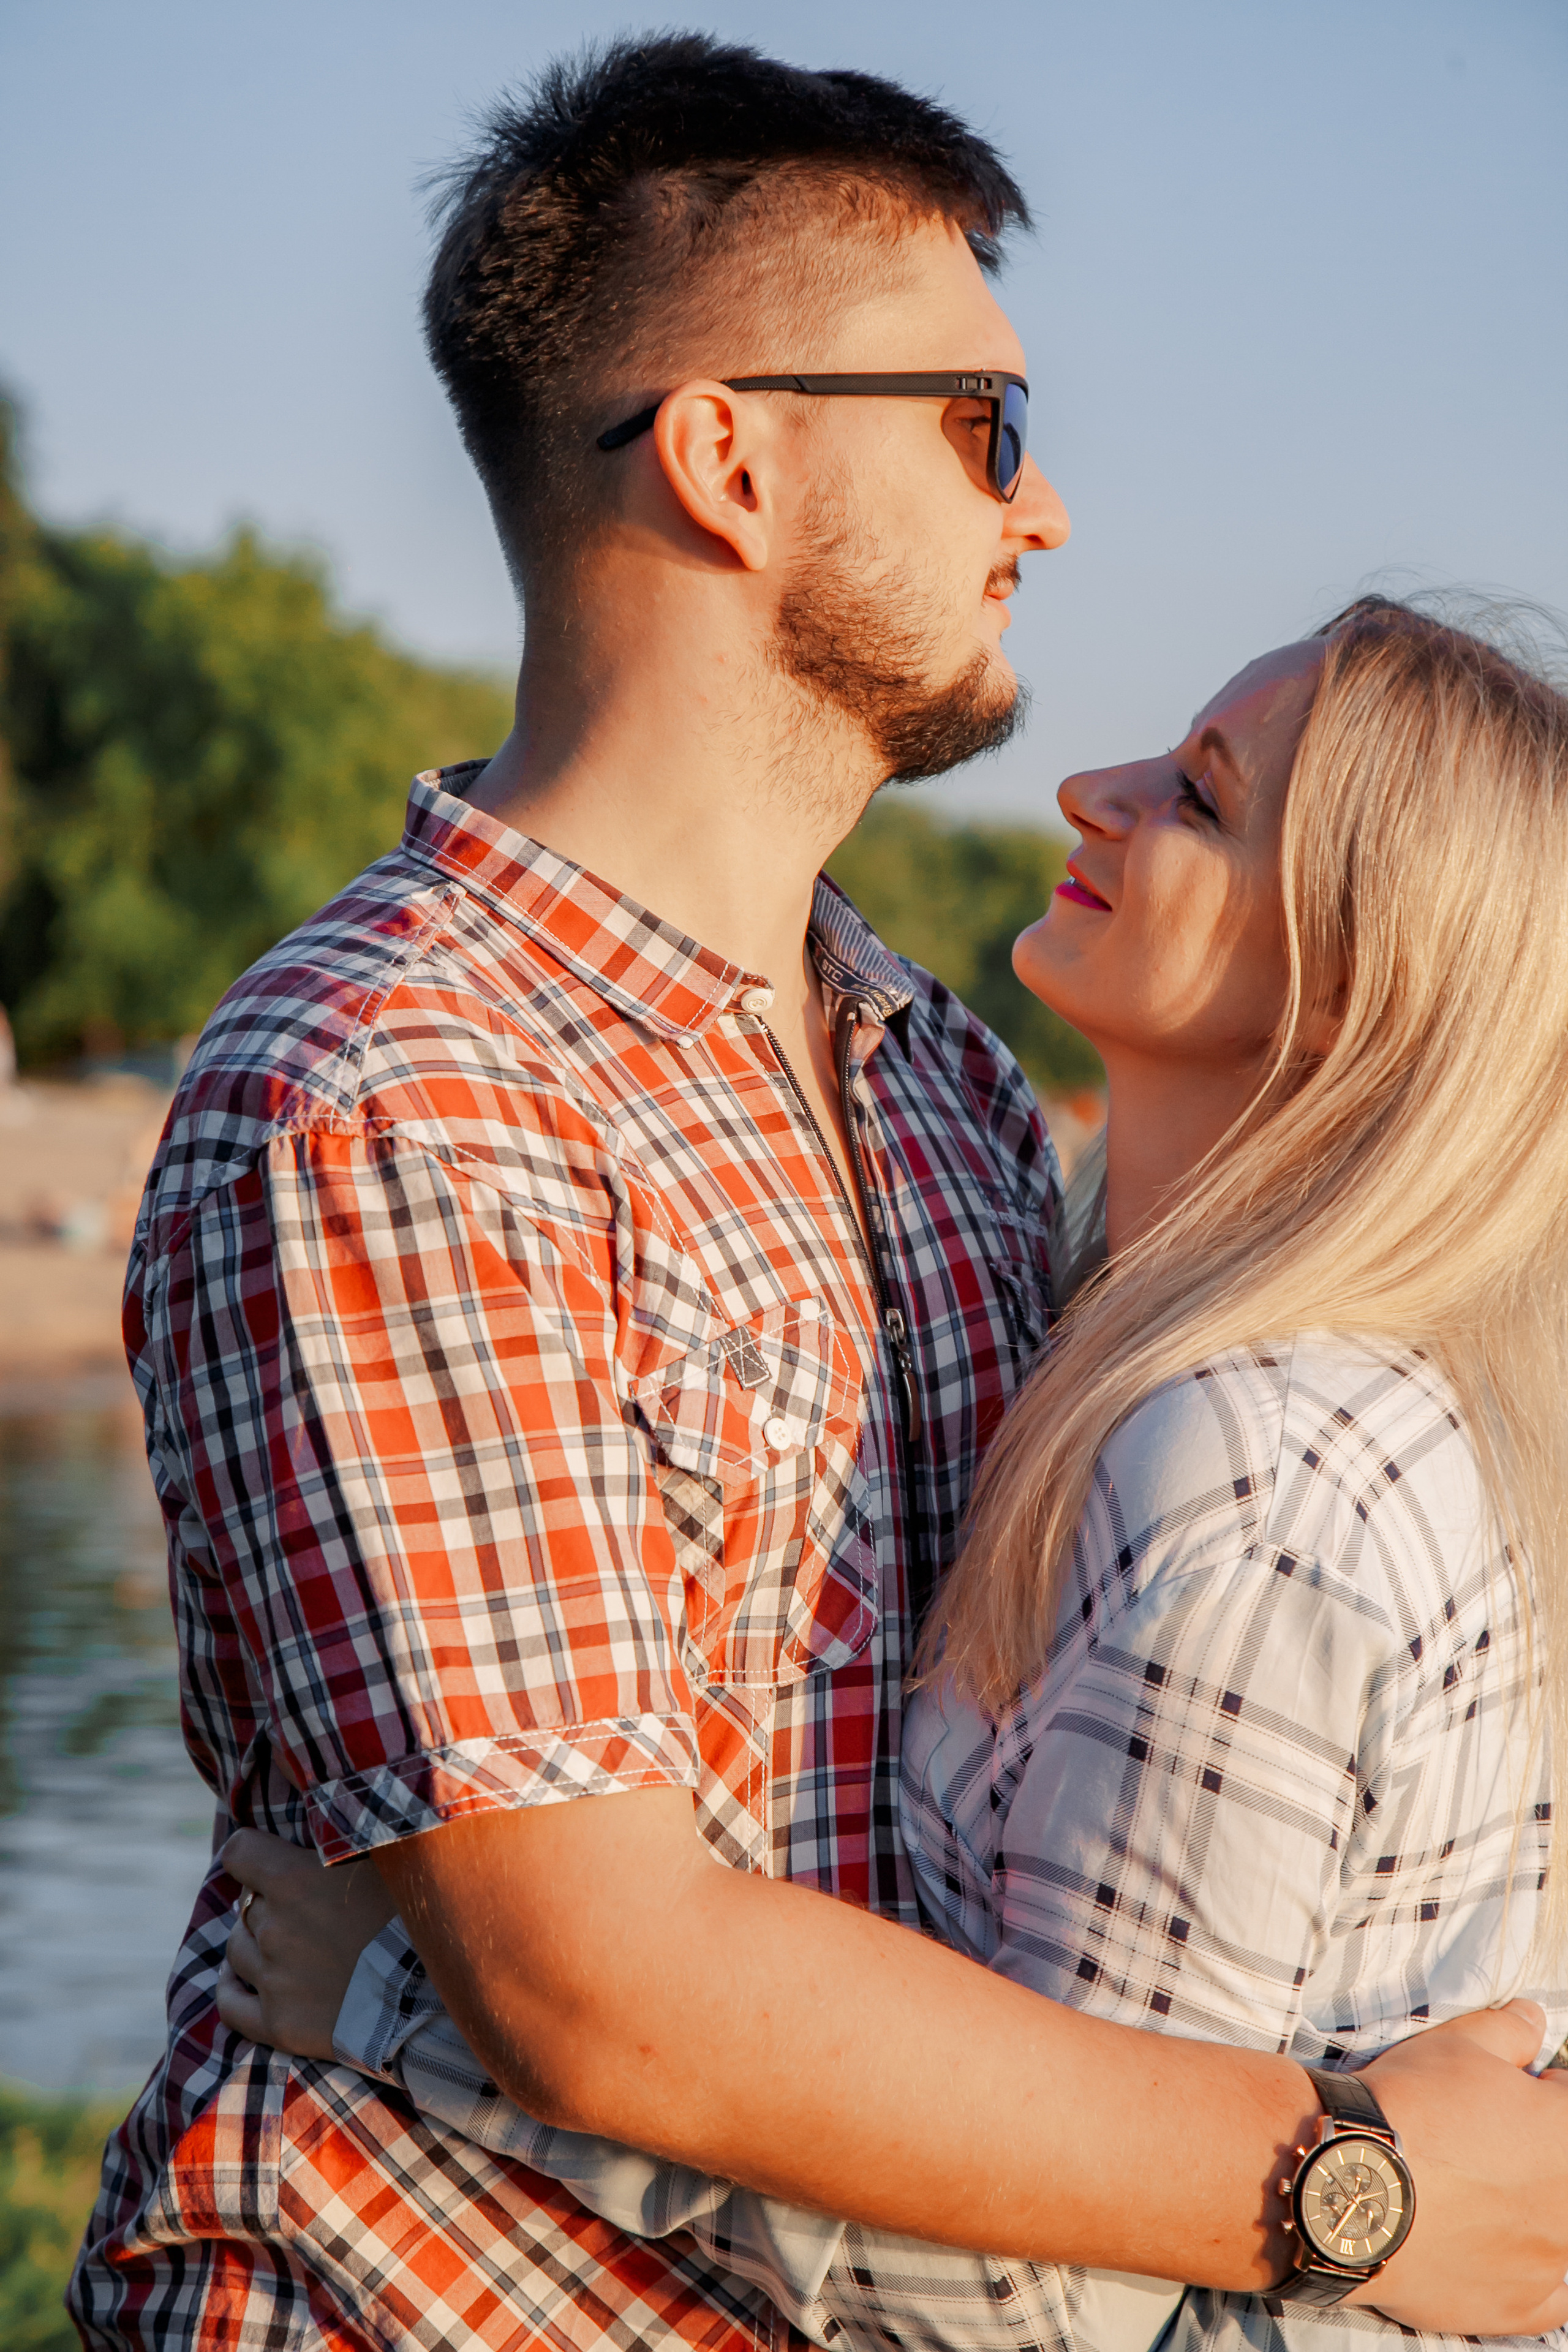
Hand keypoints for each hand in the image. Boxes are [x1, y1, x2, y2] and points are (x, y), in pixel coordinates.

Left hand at [215, 1827, 398, 2059]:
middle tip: (306, 1907)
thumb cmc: (414, 1918)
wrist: (429, 1998)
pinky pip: (230, 2004)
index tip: (269, 1858)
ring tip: (284, 1942)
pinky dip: (229, 1987)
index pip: (239, 1851)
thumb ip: (350, 1840)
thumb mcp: (387, 1862)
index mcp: (293, 1880)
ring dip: (254, 1939)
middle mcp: (273, 1927)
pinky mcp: (278, 2023)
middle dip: (269, 1901)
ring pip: (237, 1948)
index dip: (252, 1852)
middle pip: (246, 1902)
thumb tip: (342, 1811)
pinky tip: (235, 1978)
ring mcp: (272, 1979)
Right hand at [1344, 2002, 1567, 2334]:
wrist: (1350, 2181)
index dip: (1538, 2088)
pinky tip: (1499, 2247)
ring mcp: (1552, 2260)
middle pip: (1563, 2169)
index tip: (1508, 2088)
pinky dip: (1532, 2273)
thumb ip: (1509, 2032)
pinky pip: (1549, 2296)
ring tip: (1479, 2189)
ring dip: (1533, 2206)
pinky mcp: (1519, 2306)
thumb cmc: (1410, 2106)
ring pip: (1561, 2231)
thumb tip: (1535, 2017)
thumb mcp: (1458, 2046)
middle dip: (1538, 2148)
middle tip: (1487, 2137)